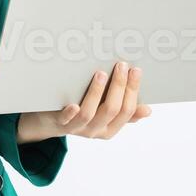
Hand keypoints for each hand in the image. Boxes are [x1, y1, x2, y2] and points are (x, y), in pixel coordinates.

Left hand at [16, 61, 151, 142]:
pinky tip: (74, 104)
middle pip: (111, 110)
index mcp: (109, 129)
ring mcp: (76, 128)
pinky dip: (70, 113)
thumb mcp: (103, 114)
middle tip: (121, 65)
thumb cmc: (79, 113)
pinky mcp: (58, 122)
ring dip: (96, 93)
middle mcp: (94, 130)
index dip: (133, 91)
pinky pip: (65, 120)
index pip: (127, 111)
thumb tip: (148, 110)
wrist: (47, 123)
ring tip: (100, 73)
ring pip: (89, 113)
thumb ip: (123, 113)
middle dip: (119, 87)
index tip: (136, 71)